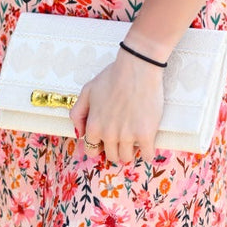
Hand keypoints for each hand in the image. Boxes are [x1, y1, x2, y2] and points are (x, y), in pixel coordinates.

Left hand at [70, 46, 164, 162]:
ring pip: (126, 158)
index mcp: (93, 126)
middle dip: (115, 149)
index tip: (107, 140)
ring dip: (130, 152)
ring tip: (135, 140)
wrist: (137, 68)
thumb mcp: (87, 91)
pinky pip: (147, 156)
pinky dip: (147, 152)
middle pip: (111, 156)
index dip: (100, 146)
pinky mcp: (146, 135)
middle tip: (123, 138)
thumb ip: (78, 113)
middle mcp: (108, 135)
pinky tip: (147, 143)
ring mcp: (127, 136)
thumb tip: (79, 133)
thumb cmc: (113, 76)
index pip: (92, 150)